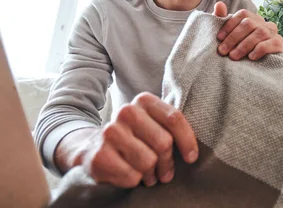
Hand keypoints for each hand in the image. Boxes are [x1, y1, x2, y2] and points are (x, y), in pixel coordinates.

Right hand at [61, 93, 197, 188]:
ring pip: (149, 161)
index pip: (174, 118)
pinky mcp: (100, 155)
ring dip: (151, 175)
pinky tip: (129, 175)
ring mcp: (110, 132)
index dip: (187, 141)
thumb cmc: (133, 138)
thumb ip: (171, 127)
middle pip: (164, 142)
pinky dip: (135, 181)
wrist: (90, 148)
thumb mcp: (151, 124)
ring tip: (148, 175)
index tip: (191, 158)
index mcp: (143, 101)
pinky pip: (132, 176)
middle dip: (168, 163)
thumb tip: (192, 151)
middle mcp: (126, 112)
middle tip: (165, 173)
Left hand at [214, 1, 282, 60]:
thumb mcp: (232, 37)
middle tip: (222, 51)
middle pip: (249, 24)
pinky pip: (271, 43)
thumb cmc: (244, 50)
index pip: (243, 14)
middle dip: (233, 38)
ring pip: (260, 33)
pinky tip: (250, 57)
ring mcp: (274, 34)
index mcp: (255, 19)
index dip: (230, 25)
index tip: (219, 38)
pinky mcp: (280, 45)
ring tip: (233, 56)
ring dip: (244, 45)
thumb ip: (223, 20)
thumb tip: (219, 4)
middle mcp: (266, 24)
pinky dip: (259, 50)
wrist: (263, 69)